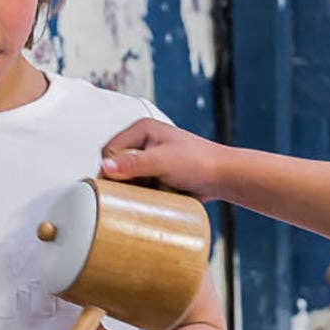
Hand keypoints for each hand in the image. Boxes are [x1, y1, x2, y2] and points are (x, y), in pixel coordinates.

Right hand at [100, 118, 225, 201]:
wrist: (223, 177)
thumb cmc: (200, 162)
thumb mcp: (162, 161)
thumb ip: (134, 163)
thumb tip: (106, 167)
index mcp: (142, 130)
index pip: (110, 151)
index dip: (109, 170)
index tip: (113, 186)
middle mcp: (143, 144)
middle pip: (116, 167)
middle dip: (121, 182)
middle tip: (132, 193)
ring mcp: (149, 161)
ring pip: (126, 180)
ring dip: (132, 191)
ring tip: (146, 195)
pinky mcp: (155, 176)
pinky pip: (139, 189)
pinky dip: (141, 197)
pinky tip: (150, 200)